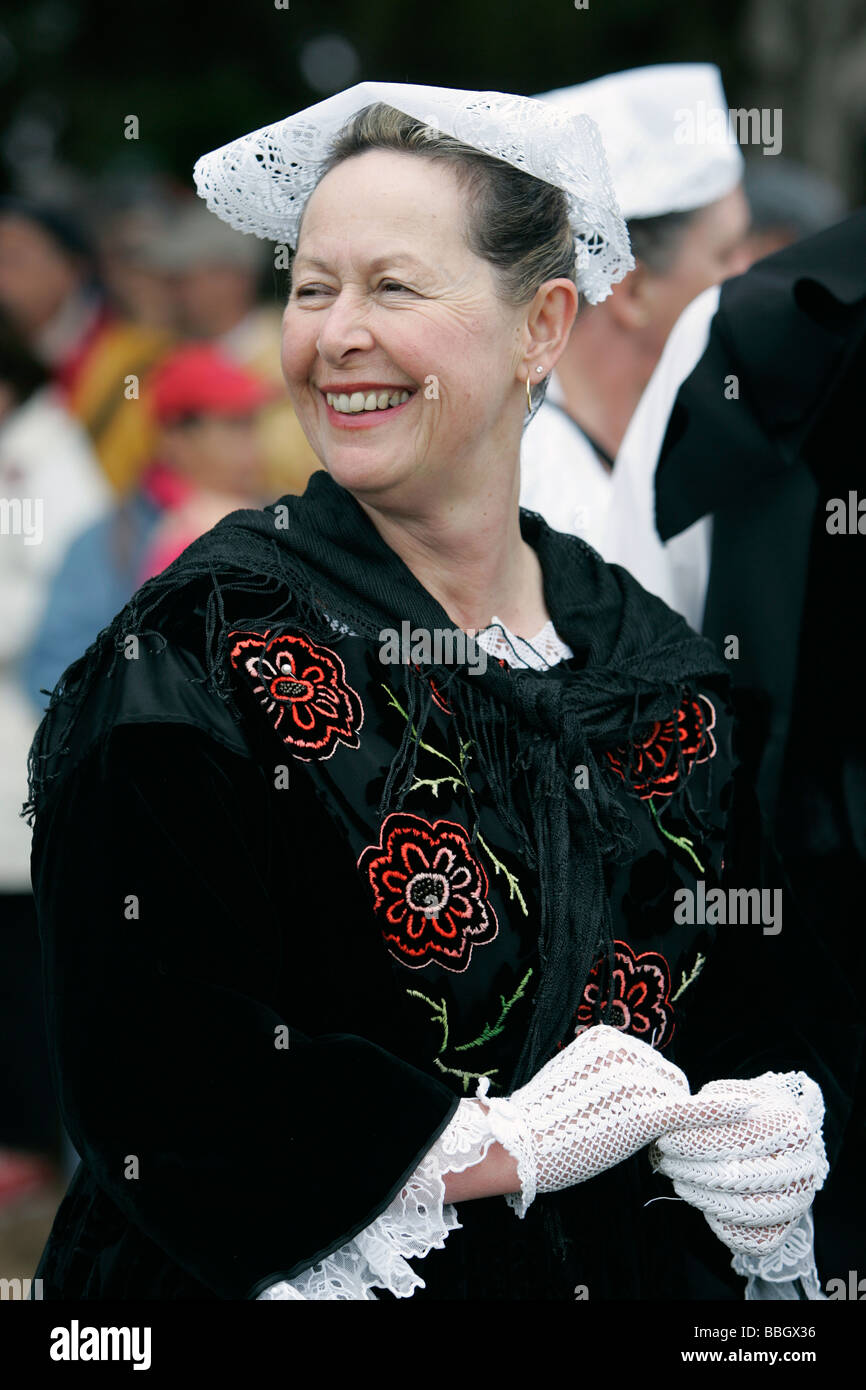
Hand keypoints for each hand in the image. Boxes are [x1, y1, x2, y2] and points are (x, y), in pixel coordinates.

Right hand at [479, 1024, 722, 1215]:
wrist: (520, 1144)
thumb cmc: (543, 1119)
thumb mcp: (576, 1075)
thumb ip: (609, 1071)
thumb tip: (644, 1087)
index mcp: (607, 1037)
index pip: (651, 1065)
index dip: (644, 1095)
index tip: (617, 1114)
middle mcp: (625, 1050)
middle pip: (668, 1081)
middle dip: (657, 1108)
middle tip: (617, 1131)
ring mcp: (636, 1080)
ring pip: (675, 1102)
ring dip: (663, 1124)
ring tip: (622, 1138)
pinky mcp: (645, 1113)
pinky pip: (692, 1111)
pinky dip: (724, 1111)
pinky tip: (751, 1110)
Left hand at [649, 1071, 828, 1254]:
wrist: (778, 1135)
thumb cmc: (745, 1111)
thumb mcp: (729, 1095)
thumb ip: (708, 1107)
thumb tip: (679, 1125)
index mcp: (792, 1125)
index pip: (739, 1139)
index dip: (696, 1142)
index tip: (666, 1141)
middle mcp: (804, 1165)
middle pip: (740, 1178)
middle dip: (694, 1172)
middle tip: (668, 1163)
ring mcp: (800, 1199)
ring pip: (746, 1211)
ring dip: (703, 1198)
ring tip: (680, 1180)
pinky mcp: (790, 1225)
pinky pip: (756, 1240)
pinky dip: (726, 1227)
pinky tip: (706, 1204)